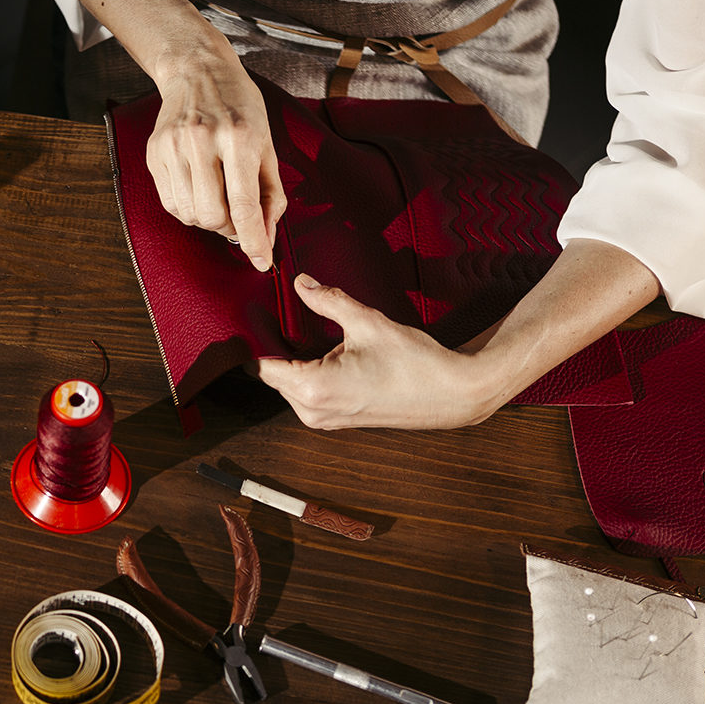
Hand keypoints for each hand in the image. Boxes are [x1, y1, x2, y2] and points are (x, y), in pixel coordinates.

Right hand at [148, 63, 286, 270]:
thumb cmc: (239, 107)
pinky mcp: (154, 153)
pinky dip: (188, 208)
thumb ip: (271, 193)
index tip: (261, 261)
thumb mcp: (266, 144)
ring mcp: (173, 147)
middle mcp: (202, 141)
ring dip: (208, 219)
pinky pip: (171, 203)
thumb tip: (267, 236)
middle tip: (236, 214)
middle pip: (212, 217)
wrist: (197, 71)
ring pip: (190, 215)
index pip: (244, 205)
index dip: (254, 240)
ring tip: (217, 196)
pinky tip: (198, 189)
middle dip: (229, 227)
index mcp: (238, 136)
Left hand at [252, 276, 508, 428]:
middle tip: (276, 311)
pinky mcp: (333, 421)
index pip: (261, 364)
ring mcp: (321, 419)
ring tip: (299, 328)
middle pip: (271, 374)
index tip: (253, 314)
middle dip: (273, 345)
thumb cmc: (415, 363)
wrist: (451, 395)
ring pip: (286, 384)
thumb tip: (300, 282)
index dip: (255, 338)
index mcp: (313, 387)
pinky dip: (304, 372)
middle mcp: (311, 410)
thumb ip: (328, 300)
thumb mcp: (368, 323)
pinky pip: (303, 393)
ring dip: (289, 359)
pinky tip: (319, 348)